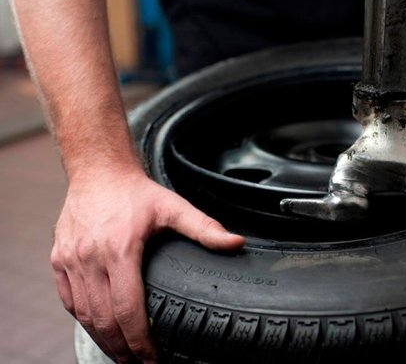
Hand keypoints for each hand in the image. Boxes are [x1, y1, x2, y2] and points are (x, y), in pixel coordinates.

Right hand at [50, 167, 243, 362]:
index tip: (152, 359)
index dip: (140, 342)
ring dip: (103, 340)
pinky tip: (99, 329)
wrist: (98, 171)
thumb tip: (236, 243)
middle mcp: (90, 258)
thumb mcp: (173, 207)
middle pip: (104, 320)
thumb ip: (204, 228)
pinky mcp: (59, 259)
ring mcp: (71, 260)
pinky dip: (84, 320)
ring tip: (121, 355)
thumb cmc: (135, 192)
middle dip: (123, 350)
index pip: (128, 309)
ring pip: (84, 315)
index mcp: (120, 250)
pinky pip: (69, 300)